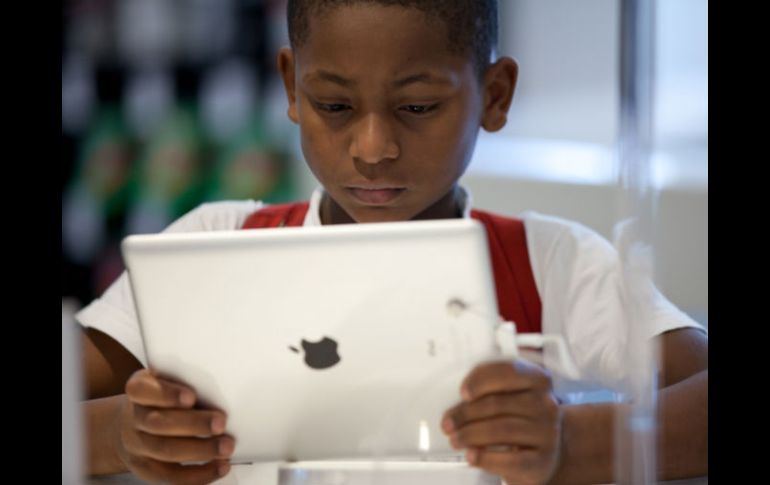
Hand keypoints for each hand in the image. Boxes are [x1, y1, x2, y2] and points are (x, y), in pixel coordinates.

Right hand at [113, 369, 233, 484]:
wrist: (132, 424)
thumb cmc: (162, 397)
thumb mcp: (168, 380)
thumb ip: (188, 381)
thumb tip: (223, 391)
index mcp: (140, 389)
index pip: (142, 389)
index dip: (166, 394)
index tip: (191, 397)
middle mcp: (134, 417)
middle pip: (158, 423)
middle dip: (193, 424)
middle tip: (220, 423)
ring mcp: (138, 445)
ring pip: (165, 450)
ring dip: (200, 450)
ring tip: (226, 447)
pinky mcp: (147, 468)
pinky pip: (171, 476)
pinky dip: (199, 474)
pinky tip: (220, 467)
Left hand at [441, 360, 561, 484]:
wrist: (544, 452)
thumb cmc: (520, 420)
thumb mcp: (511, 399)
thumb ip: (490, 392)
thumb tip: (458, 401)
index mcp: (538, 381)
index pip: (510, 371)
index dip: (482, 379)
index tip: (463, 392)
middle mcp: (546, 404)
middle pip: (498, 404)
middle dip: (466, 413)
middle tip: (448, 422)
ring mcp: (548, 433)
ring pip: (501, 429)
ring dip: (470, 435)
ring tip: (455, 439)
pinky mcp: (543, 460)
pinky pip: (510, 459)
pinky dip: (486, 457)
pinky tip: (472, 455)